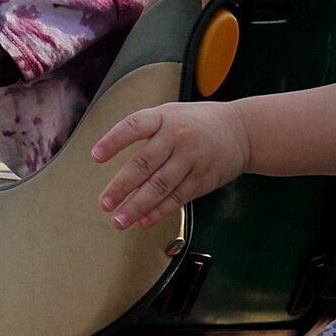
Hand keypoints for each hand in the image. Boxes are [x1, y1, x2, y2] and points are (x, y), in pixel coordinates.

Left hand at [91, 101, 251, 228]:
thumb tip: (111, 154)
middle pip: (144, 164)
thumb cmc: (196, 122)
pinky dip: (158, 212)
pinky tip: (142, 221)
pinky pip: (176, 198)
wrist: (240, 130)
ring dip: (137, 206)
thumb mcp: (170, 114)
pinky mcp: (202, 180)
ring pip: (159, 187)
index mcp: (164, 118)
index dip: (114, 141)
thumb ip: (144, 131)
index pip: (134, 126)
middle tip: (104, 203)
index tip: (95, 156)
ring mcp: (191, 160)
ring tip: (118, 220)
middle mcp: (176, 138)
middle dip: (122, 186)